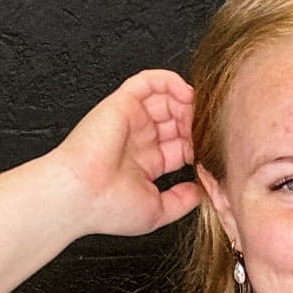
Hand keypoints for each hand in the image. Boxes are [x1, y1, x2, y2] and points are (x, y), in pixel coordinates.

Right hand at [53, 69, 200, 239]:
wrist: (81, 195)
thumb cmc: (108, 207)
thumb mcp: (157, 211)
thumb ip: (181, 201)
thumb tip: (200, 192)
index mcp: (144, 164)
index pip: (178, 147)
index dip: (197, 146)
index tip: (212, 153)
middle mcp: (137, 141)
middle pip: (175, 122)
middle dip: (195, 124)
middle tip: (210, 130)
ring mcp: (130, 121)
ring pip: (165, 100)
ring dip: (186, 104)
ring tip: (200, 113)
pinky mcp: (122, 103)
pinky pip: (148, 81)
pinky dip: (170, 81)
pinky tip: (186, 93)